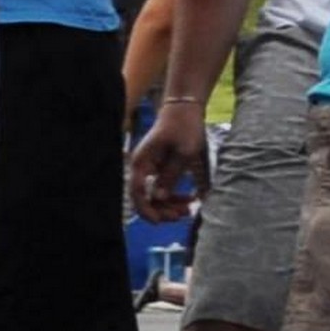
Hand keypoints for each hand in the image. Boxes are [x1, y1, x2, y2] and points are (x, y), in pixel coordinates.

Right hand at [132, 99, 209, 219]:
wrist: (185, 109)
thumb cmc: (184, 127)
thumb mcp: (183, 153)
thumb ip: (170, 175)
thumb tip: (158, 197)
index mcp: (142, 162)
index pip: (137, 192)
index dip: (147, 209)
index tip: (161, 221)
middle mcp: (143, 167)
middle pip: (146, 197)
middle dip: (163, 209)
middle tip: (184, 214)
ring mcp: (151, 168)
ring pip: (155, 194)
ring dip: (170, 204)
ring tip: (190, 207)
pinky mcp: (160, 168)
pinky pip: (163, 187)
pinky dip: (175, 195)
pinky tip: (192, 197)